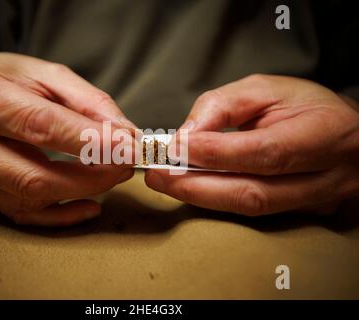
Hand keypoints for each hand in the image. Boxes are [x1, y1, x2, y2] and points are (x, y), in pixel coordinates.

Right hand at [0, 53, 134, 225]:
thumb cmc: (4, 79)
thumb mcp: (47, 73)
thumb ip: (88, 101)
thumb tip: (124, 135)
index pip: (42, 127)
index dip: (91, 143)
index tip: (129, 149)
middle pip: (34, 176)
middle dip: (90, 178)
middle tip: (124, 166)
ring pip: (30, 199)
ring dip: (80, 192)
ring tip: (110, 175)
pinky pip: (21, 214)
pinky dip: (61, 214)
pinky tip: (89, 204)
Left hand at [146, 75, 358, 215]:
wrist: (345, 134)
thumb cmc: (305, 106)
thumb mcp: (266, 89)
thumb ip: (224, 106)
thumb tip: (186, 136)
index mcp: (325, 134)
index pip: (267, 151)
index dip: (217, 154)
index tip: (174, 148)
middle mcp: (326, 177)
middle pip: (254, 192)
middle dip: (198, 186)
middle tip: (157, 175)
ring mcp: (314, 202)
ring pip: (250, 208)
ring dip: (200, 197)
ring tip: (164, 182)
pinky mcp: (300, 214)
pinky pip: (251, 212)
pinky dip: (215, 201)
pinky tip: (190, 188)